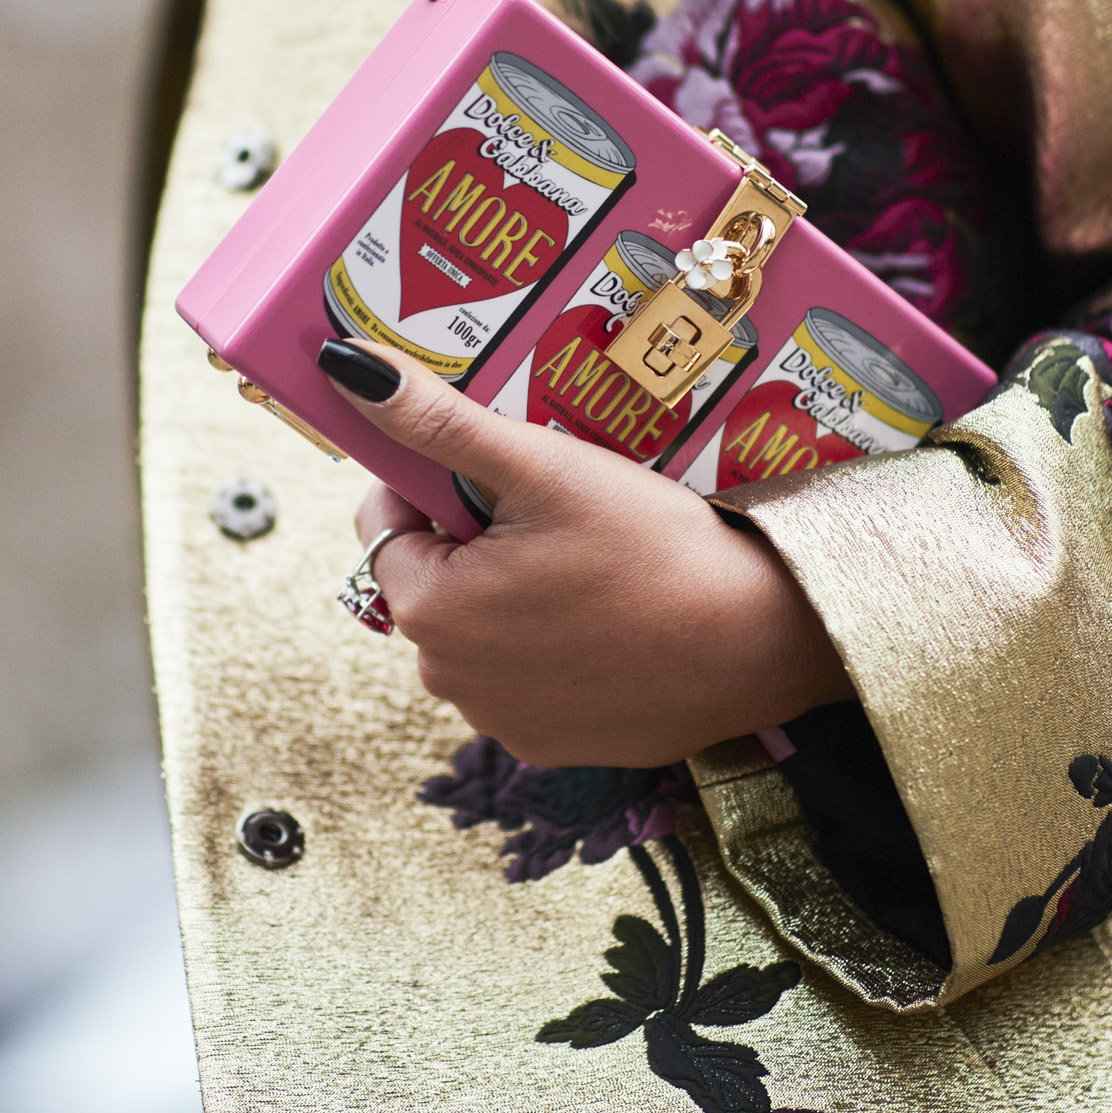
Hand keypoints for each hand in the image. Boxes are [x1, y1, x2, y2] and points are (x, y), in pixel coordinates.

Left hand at [320, 340, 851, 767]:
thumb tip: (348, 366)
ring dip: (516, 597)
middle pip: (437, 580)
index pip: (388, 524)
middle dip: (480, 543)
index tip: (505, 476)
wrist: (763, 640)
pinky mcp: (555, 746)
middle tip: (561, 516)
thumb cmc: (654, 547)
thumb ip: (439, 420)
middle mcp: (448, 680)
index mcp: (428, 608)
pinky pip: (530, 680)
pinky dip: (556, 649)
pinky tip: (613, 619)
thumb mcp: (542, 466)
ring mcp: (502, 722)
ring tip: (596, 565)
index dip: (439, 487)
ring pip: (484, 632)